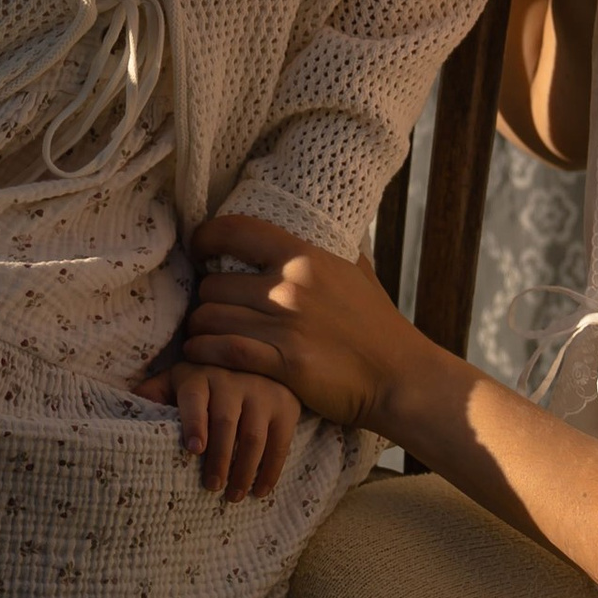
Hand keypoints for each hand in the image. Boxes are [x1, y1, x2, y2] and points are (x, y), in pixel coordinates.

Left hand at [132, 355, 301, 498]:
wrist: (254, 360)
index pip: (196, 400)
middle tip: (211, 487)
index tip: (194, 449)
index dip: (195, 423)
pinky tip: (259, 490)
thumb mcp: (176, 381)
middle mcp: (233, 380)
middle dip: (219, 458)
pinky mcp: (286, 406)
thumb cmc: (203, 382)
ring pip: (254, 436)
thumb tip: (123, 412)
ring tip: (233, 496)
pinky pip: (280, 442)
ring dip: (244, 470)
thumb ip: (152, 394)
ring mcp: (262, 392)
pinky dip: (270, 470)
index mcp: (200, 375)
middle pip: (226, 422)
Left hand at [176, 212, 426, 436]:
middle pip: (213, 284)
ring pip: (211, 318)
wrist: (398, 375)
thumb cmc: (377, 324)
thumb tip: (322, 222)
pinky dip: (203, 351)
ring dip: (199, 328)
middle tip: (210, 308)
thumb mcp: (357, 271)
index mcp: (305, 256)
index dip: (205, 238)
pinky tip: (200, 352)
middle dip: (204, 298)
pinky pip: (223, 349)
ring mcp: (287, 325)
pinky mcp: (284, 363)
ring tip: (203, 333)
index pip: (235, 230)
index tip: (199, 250)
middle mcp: (291, 286)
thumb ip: (331, 247)